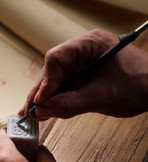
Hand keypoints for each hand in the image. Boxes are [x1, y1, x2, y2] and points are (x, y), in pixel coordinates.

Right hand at [19, 29, 147, 119]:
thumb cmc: (142, 84)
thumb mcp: (102, 97)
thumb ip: (69, 104)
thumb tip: (43, 110)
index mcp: (89, 44)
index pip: (56, 59)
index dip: (45, 81)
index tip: (39, 101)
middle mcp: (84, 50)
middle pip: (53, 70)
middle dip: (41, 92)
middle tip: (29, 110)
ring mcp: (84, 62)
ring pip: (57, 79)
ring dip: (47, 97)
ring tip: (34, 113)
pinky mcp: (85, 75)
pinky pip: (66, 85)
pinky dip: (57, 98)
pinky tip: (48, 109)